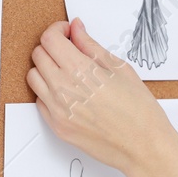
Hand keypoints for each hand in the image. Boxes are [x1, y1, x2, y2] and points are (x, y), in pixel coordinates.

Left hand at [27, 19, 177, 176]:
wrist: (144, 147)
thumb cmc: (139, 110)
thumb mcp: (120, 68)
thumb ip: (92, 46)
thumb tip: (76, 29)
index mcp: (81, 70)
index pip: (49, 39)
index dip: (57, 30)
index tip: (68, 32)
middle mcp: (64, 89)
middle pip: (38, 55)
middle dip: (52, 46)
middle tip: (69, 49)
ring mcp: (57, 110)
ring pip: (33, 77)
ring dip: (46, 68)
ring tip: (67, 70)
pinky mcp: (57, 127)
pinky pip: (40, 101)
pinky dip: (48, 91)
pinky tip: (68, 91)